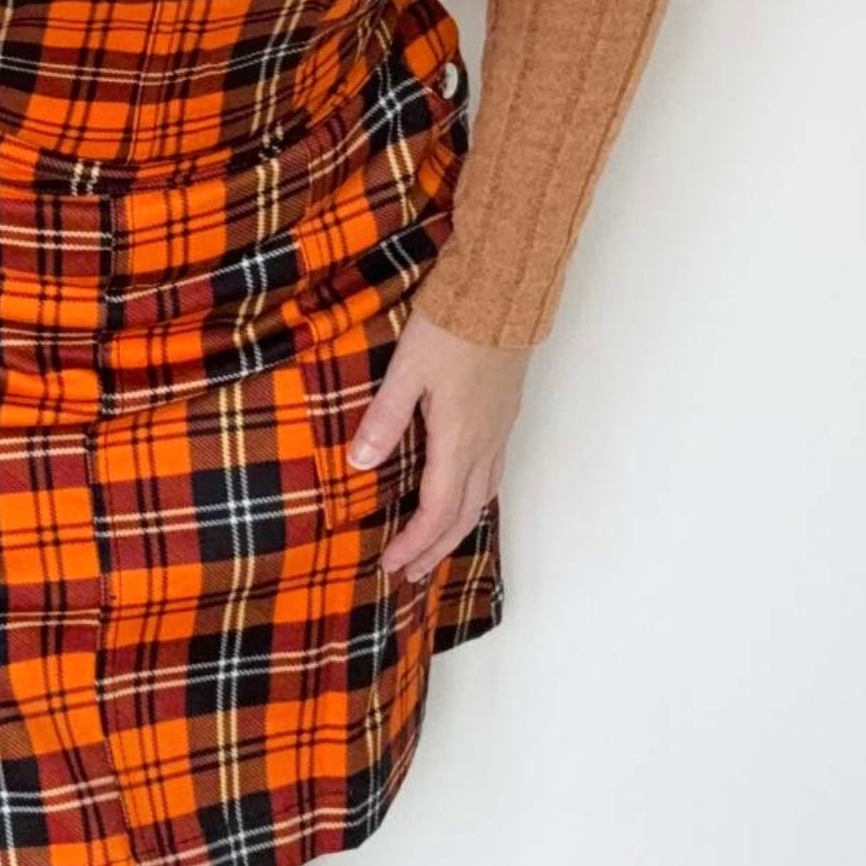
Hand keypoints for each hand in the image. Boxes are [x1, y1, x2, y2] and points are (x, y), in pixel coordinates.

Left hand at [344, 309, 531, 581]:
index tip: (391, 564)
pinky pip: (492, 473)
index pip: (437, 510)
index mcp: (459, 439)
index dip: (415, 542)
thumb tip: (360, 465)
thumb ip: (383, 418)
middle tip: (410, 573)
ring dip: (456, 527)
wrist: (503, 292)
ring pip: (483, 496)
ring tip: (433, 546)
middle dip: (435, 548)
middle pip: (464, 514)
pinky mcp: (505, 414)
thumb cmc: (452, 326)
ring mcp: (500, 429)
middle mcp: (485, 443)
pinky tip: (460, 495)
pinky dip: (473, 498)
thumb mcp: (406, 370)